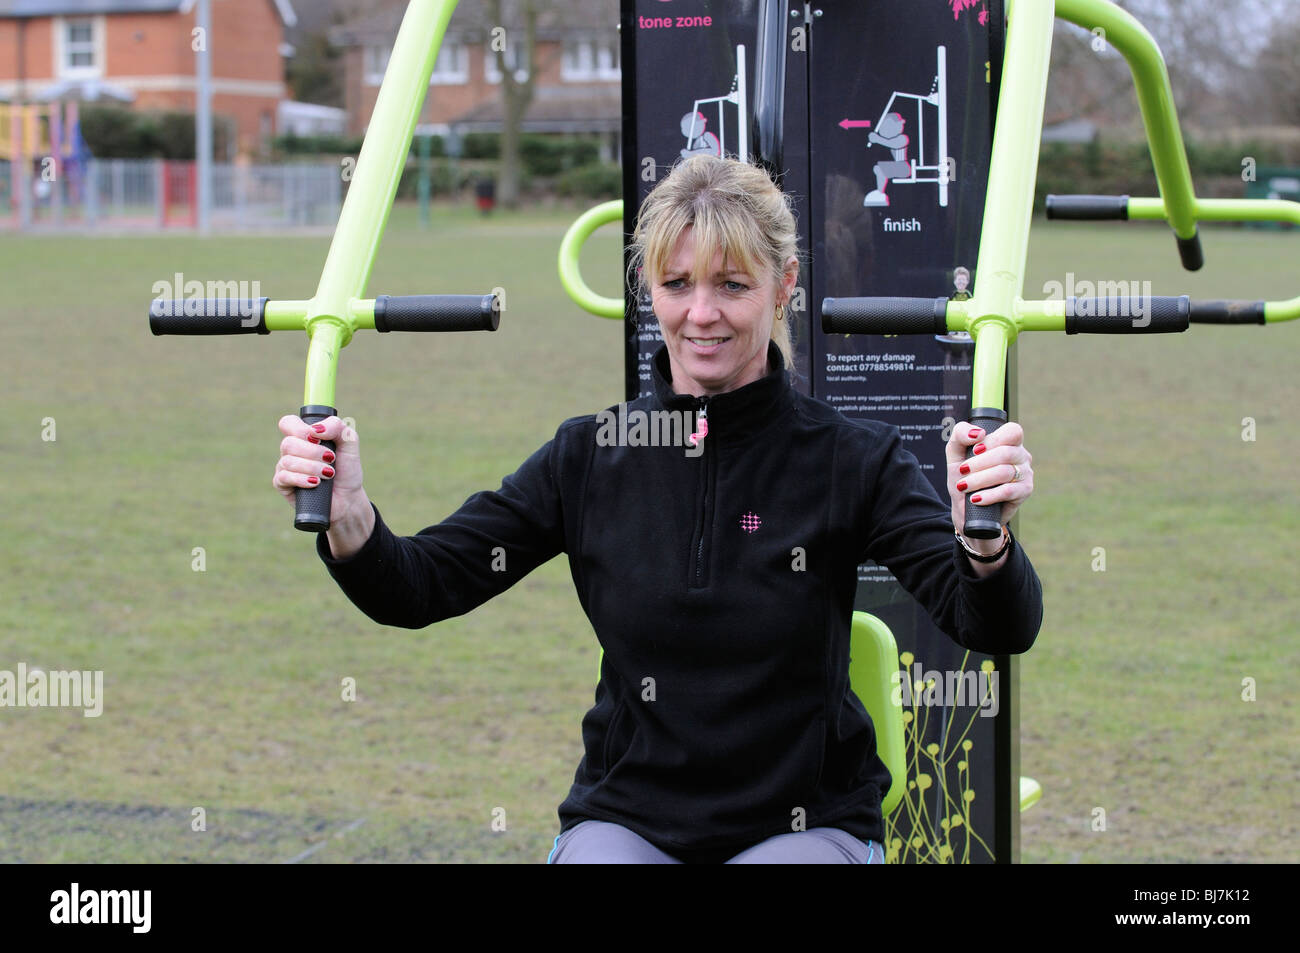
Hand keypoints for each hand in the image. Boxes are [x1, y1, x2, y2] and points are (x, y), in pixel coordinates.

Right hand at [273, 415, 368, 531]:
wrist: (348, 497)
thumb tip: (315, 430)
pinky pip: (284, 477)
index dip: (300, 428)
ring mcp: (285, 467)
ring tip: (328, 474)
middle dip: (313, 452)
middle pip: (288, 443)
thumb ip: (337, 427)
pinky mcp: (283, 485)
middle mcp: (292, 451)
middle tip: (331, 459)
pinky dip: (302, 479)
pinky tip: (315, 483)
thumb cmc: (347, 469)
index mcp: (304, 437)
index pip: (288, 423)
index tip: (318, 437)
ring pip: (288, 461)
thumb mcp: (349, 443)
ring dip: (312, 467)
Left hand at [945, 420, 1033, 538]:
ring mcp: (1025, 472)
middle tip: (963, 471)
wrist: (966, 508)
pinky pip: (1008, 491)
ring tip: (964, 486)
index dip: (993, 440)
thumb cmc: (964, 476)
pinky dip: (989, 495)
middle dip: (979, 463)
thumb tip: (979, 432)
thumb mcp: (955, 452)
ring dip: (980, 479)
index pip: (1012, 431)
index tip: (975, 450)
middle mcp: (1020, 455)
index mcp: (1007, 441)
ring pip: (1005, 472)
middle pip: (1006, 453)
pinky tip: (976, 498)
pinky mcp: (1025, 491)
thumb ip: (961, 434)